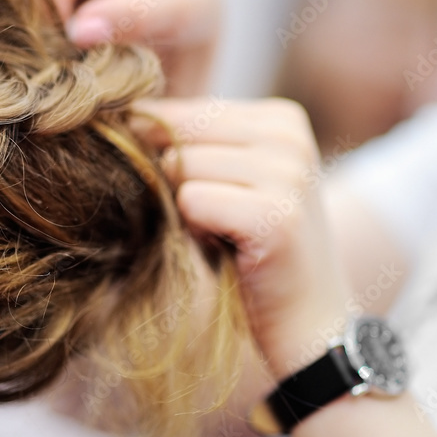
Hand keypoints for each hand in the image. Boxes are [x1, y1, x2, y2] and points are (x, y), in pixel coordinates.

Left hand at [132, 97, 351, 378]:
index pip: (183, 111)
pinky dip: (198, 232)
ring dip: (190, 211)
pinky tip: (232, 251)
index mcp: (281, 117)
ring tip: (228, 236)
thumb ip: (191, 142)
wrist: (310, 325)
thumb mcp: (231, 179)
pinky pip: (192, 201)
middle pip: (178, 137)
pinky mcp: (275, 215)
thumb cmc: (255, 250)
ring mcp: (288, 173)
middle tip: (221, 223)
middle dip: (179, 183)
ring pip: (181, 167)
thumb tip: (126, 114)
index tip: (212, 199)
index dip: (172, 159)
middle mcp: (290, 135)